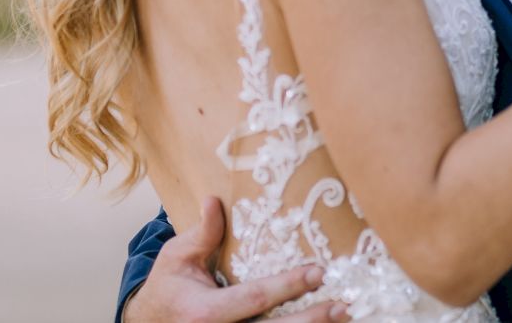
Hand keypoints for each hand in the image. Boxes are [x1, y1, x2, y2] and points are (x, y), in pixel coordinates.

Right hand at [124, 197, 348, 322]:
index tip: (317, 272)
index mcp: (205, 313)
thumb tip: (215, 200)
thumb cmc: (168, 288)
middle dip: (311, 320)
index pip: (253, 299)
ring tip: (343, 316)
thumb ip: (201, 234)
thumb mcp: (176, 257)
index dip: (286, 286)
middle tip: (342, 305)